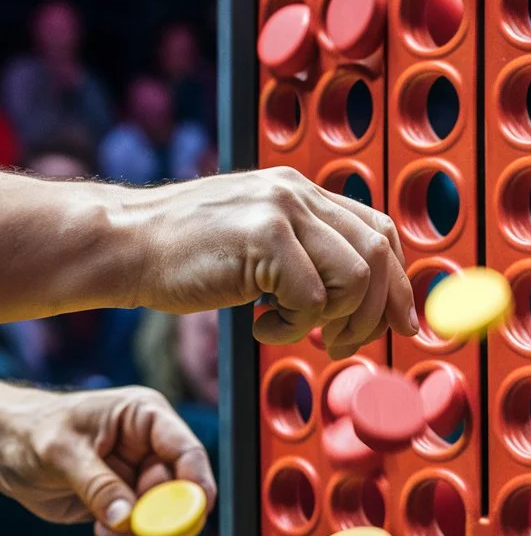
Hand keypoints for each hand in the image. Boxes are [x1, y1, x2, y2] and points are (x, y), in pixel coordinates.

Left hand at [0, 383, 215, 535]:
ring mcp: (135, 474)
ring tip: (108, 529)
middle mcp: (148, 446)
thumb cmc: (31, 430)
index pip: (185, 447)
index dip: (197, 478)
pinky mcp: (120, 501)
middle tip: (149, 529)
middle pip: (178, 484)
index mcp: (144, 416)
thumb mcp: (62, 453)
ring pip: (159, 511)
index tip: (200, 507)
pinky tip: (102, 531)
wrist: (1, 448)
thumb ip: (98, 485)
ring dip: (139, 527)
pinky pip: (135, 526)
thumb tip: (128, 517)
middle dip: (164, 511)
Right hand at [126, 167, 417, 359]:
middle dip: (375, 312)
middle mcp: (299, 192)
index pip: (380, 231)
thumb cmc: (190, 255)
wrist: (124, 244)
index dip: (399, 282)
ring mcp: (282, 210)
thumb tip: (371, 298)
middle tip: (343, 344)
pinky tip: (259, 324)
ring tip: (289, 327)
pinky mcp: (263, 236)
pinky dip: (291, 326)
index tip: (402, 323)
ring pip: (354, 278)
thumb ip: (312, 253)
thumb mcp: (261, 240)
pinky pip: (311, 298)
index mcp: (304, 191)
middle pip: (379, 255)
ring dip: (330, 320)